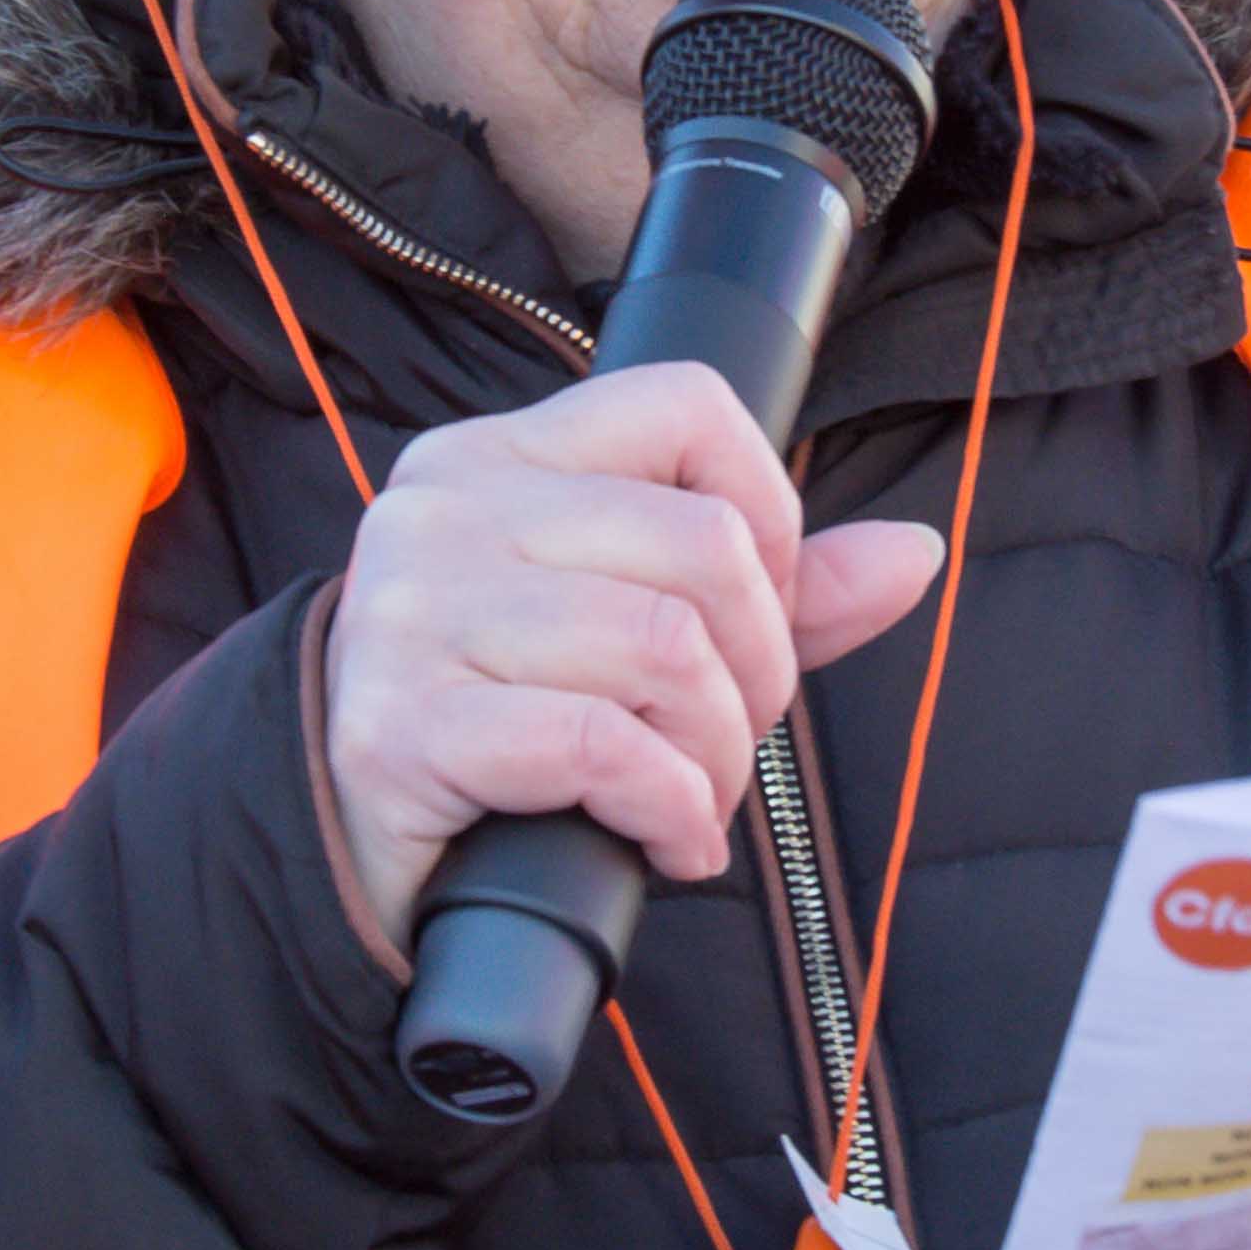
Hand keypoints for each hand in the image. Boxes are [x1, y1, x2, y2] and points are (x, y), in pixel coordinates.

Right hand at [319, 360, 944, 947]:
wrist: (335, 840)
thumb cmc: (500, 723)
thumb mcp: (632, 631)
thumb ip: (770, 589)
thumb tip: (915, 553)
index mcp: (498, 457)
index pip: (687, 406)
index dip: (770, 514)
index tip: (756, 613)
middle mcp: (446, 510)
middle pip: (703, 548)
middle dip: (758, 671)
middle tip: (725, 741)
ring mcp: (413, 612)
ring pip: (666, 650)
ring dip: (716, 758)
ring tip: (692, 800)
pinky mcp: (403, 726)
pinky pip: (601, 746)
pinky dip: (671, 811)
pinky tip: (667, 843)